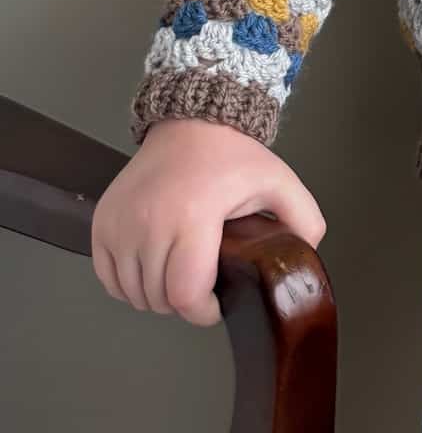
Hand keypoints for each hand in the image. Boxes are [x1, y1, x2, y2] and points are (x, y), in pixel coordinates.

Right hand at [91, 117, 326, 327]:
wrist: (191, 122)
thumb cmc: (233, 156)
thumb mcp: (279, 182)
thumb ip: (304, 221)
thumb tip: (305, 259)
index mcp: (194, 216)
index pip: (186, 294)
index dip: (204, 312)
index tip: (218, 304)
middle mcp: (150, 222)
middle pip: (159, 298)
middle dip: (184, 302)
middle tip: (203, 283)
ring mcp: (120, 223)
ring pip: (133, 293)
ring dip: (156, 295)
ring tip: (180, 274)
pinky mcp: (102, 221)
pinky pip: (107, 278)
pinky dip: (127, 284)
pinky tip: (152, 269)